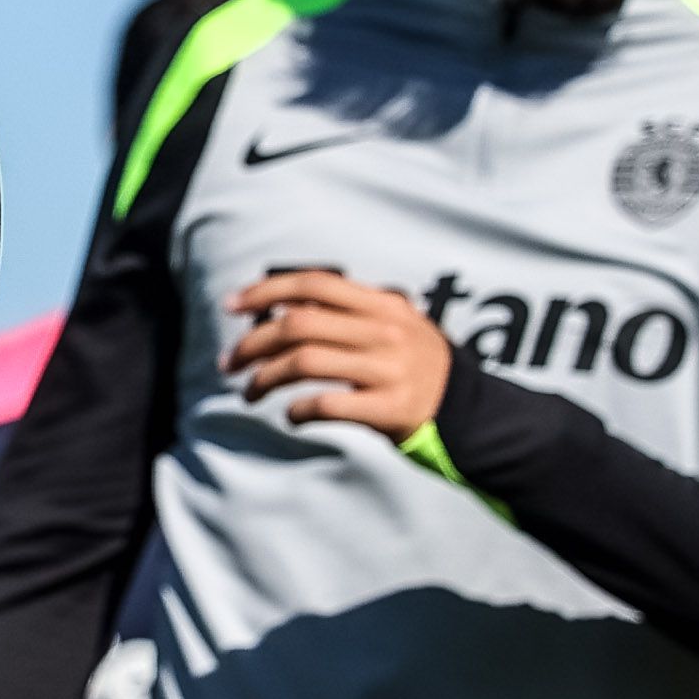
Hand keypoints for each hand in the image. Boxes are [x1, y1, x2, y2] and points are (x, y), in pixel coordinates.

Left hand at [223, 271, 452, 441]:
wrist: (468, 409)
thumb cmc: (417, 365)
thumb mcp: (395, 323)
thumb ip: (349, 310)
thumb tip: (283, 305)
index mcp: (381, 304)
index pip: (314, 284)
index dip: (267, 289)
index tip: (233, 305)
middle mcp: (384, 331)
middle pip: (299, 324)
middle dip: (253, 342)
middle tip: (229, 362)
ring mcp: (387, 369)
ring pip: (305, 362)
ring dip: (265, 378)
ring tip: (249, 392)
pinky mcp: (389, 408)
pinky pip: (328, 403)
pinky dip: (299, 410)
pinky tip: (290, 415)